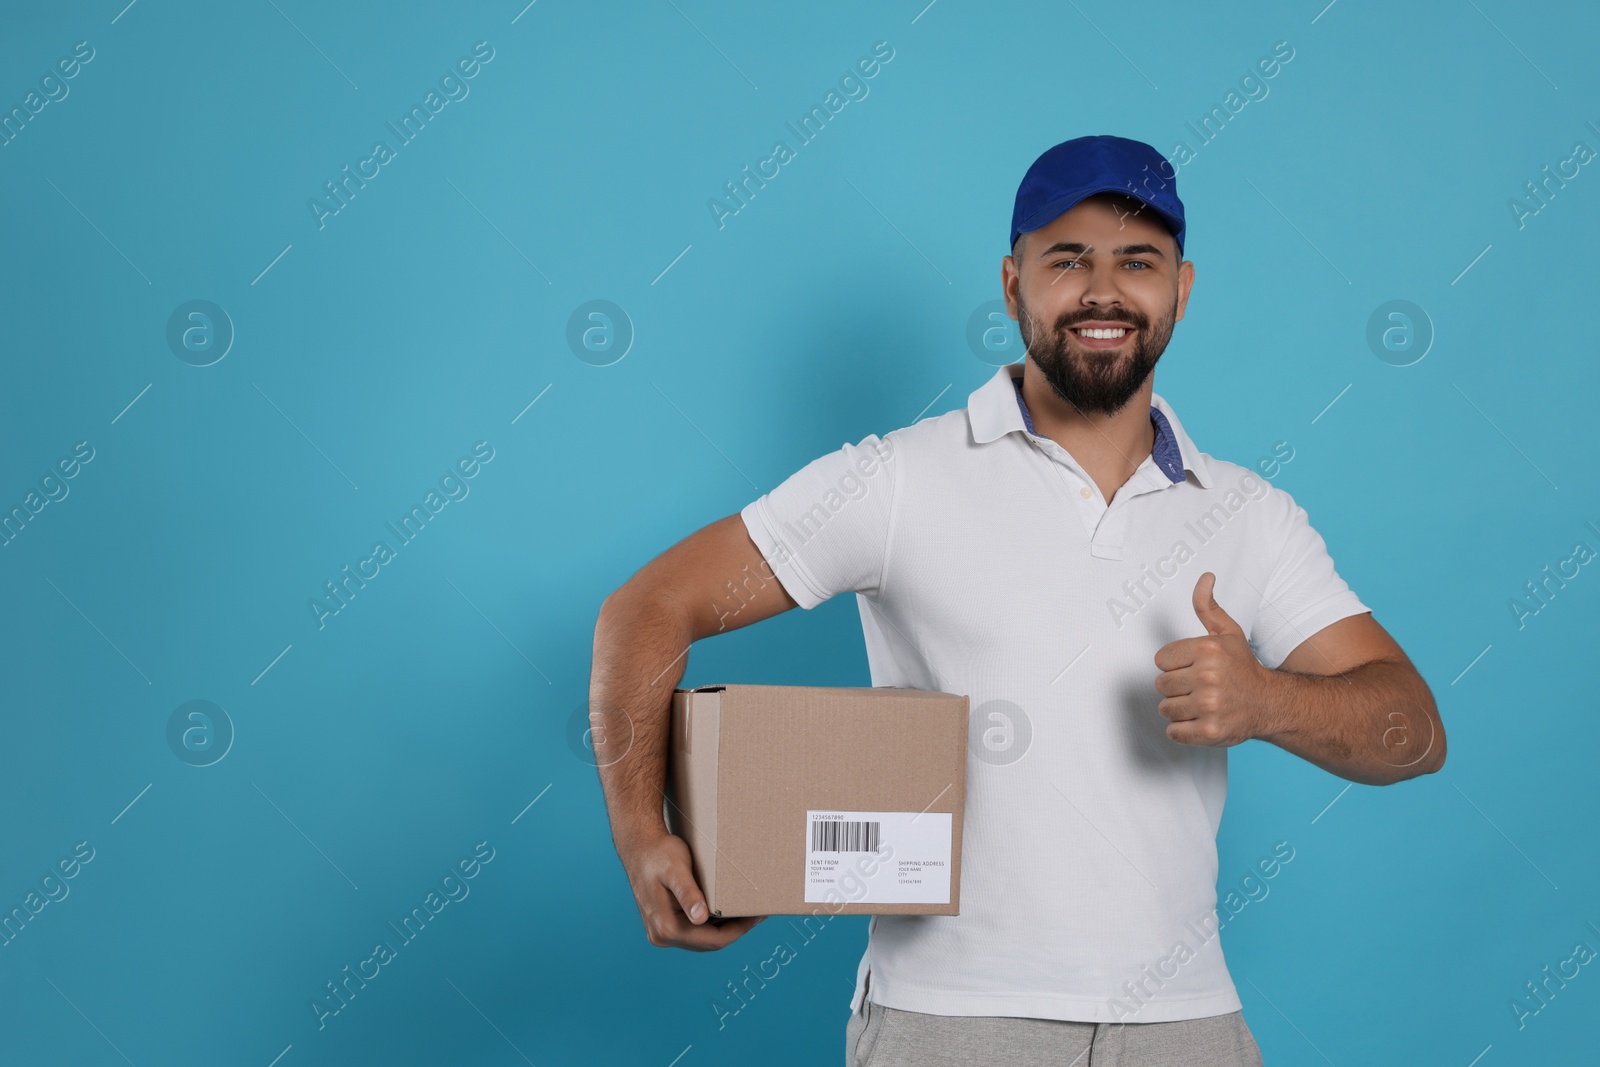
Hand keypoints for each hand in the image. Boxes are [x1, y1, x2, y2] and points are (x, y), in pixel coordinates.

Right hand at [618, 829, 766, 950]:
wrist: (638, 847)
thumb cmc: (658, 854)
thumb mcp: (676, 869)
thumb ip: (688, 894)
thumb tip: (700, 918)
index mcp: (666, 927)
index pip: (712, 941)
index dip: (739, 931)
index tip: (757, 916)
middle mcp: (662, 936)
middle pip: (709, 944)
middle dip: (735, 930)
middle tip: (757, 913)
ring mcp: (661, 933)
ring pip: (702, 940)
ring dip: (724, 930)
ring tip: (745, 913)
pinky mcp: (664, 925)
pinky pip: (694, 933)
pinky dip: (712, 925)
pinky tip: (725, 911)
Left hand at [1152, 572, 1272, 746]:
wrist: (1270, 703)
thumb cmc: (1244, 667)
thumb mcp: (1228, 632)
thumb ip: (1208, 607)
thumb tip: (1205, 578)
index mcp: (1207, 650)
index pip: (1160, 659)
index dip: (1175, 664)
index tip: (1192, 667)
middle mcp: (1208, 678)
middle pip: (1160, 684)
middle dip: (1177, 686)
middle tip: (1199, 686)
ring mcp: (1209, 706)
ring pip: (1165, 708)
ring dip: (1179, 708)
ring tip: (1201, 703)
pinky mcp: (1209, 732)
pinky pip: (1173, 731)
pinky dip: (1183, 730)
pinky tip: (1201, 720)